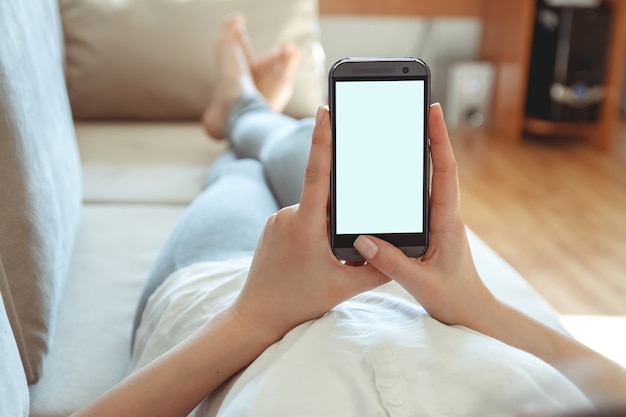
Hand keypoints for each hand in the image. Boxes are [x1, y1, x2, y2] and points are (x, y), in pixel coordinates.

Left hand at [232, 106, 388, 342]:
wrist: (256, 316)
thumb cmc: (297, 302)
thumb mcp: (345, 288)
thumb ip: (377, 268)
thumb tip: (402, 251)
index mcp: (305, 225)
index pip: (319, 173)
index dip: (324, 139)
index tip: (326, 111)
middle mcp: (287, 216)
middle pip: (324, 197)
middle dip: (342, 211)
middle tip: (338, 245)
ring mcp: (276, 220)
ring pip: (313, 210)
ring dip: (327, 225)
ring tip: (324, 261)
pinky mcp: (272, 227)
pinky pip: (300, 217)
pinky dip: (314, 229)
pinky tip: (313, 257)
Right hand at [353, 103, 496, 329]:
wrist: (472, 312)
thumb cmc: (454, 299)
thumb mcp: (420, 283)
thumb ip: (392, 262)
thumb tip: (363, 239)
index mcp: (447, 221)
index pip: (445, 171)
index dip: (439, 139)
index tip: (432, 111)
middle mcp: (446, 214)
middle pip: (440, 166)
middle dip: (432, 134)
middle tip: (420, 107)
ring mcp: (440, 219)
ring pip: (433, 178)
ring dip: (425, 151)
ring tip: (409, 127)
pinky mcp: (433, 227)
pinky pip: (423, 195)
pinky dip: (416, 175)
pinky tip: (399, 170)